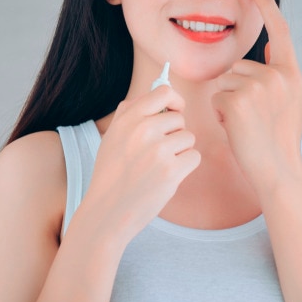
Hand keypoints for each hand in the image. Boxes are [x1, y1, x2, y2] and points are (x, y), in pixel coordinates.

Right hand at [84, 86, 200, 241]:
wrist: (107, 210)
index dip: (174, 100)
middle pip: (179, 118)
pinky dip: (186, 167)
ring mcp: (158, 150)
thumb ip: (131, 114)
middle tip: (158, 152)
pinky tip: (167, 177)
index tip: (174, 111)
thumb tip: (160, 95)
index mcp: (127, 119)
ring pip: (188, 138)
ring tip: (159, 166)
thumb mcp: (111, 137)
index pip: (163, 92)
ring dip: (180, 151)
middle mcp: (142, 130)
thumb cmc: (111, 174)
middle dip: (175, 133)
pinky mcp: (171, 171)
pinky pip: (194, 157)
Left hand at [211, 0, 301, 198]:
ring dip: (227, 101)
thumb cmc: (276, 137)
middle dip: (235, 88)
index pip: (279, 32)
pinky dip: (221, 113)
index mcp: (291, 74)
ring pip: (224, 81)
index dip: (267, 6)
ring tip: (246, 122)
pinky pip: (216, 97)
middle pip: (237, 66)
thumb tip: (261, 51)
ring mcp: (258, 85)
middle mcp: (278, 75)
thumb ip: (276, 76)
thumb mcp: (287, 100)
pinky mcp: (238, 98)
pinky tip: (237, 127)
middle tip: (253, 116)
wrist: (276, 168)